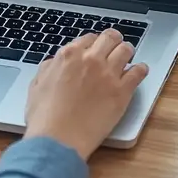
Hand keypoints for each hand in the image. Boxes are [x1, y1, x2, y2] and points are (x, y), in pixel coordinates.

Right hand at [24, 30, 148, 160]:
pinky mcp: (122, 91)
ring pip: (126, 50)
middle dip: (113, 40)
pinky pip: (138, 72)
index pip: (89, 38)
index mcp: (69, 55)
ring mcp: (108, 74)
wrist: (58, 140)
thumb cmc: (45, 118)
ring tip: (128, 57)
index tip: (96, 48)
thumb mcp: (37, 85)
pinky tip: (140, 71)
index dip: (94, 43)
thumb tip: (56, 64)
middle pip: (110, 38)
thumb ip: (49, 68)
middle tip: (115, 46)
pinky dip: (141, 69)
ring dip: (126, 52)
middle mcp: (91, 59)